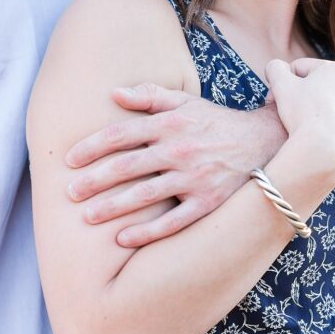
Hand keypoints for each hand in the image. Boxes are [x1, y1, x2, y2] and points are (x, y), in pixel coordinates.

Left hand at [65, 84, 285, 247]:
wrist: (266, 144)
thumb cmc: (216, 124)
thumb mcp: (186, 102)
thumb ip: (150, 95)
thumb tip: (113, 93)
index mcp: (170, 124)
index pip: (121, 134)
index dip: (91, 147)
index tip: (69, 160)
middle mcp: (180, 150)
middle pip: (127, 165)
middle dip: (94, 180)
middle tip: (69, 193)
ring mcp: (194, 178)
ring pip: (145, 194)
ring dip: (112, 206)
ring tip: (87, 216)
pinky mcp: (208, 204)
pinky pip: (173, 222)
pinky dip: (147, 232)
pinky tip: (122, 239)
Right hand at [265, 58, 334, 182]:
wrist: (320, 149)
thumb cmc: (301, 113)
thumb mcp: (279, 83)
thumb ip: (275, 68)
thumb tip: (276, 68)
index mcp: (334, 68)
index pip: (300, 69)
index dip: (282, 83)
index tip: (271, 100)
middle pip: (319, 83)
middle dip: (301, 94)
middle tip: (285, 111)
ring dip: (324, 103)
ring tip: (308, 118)